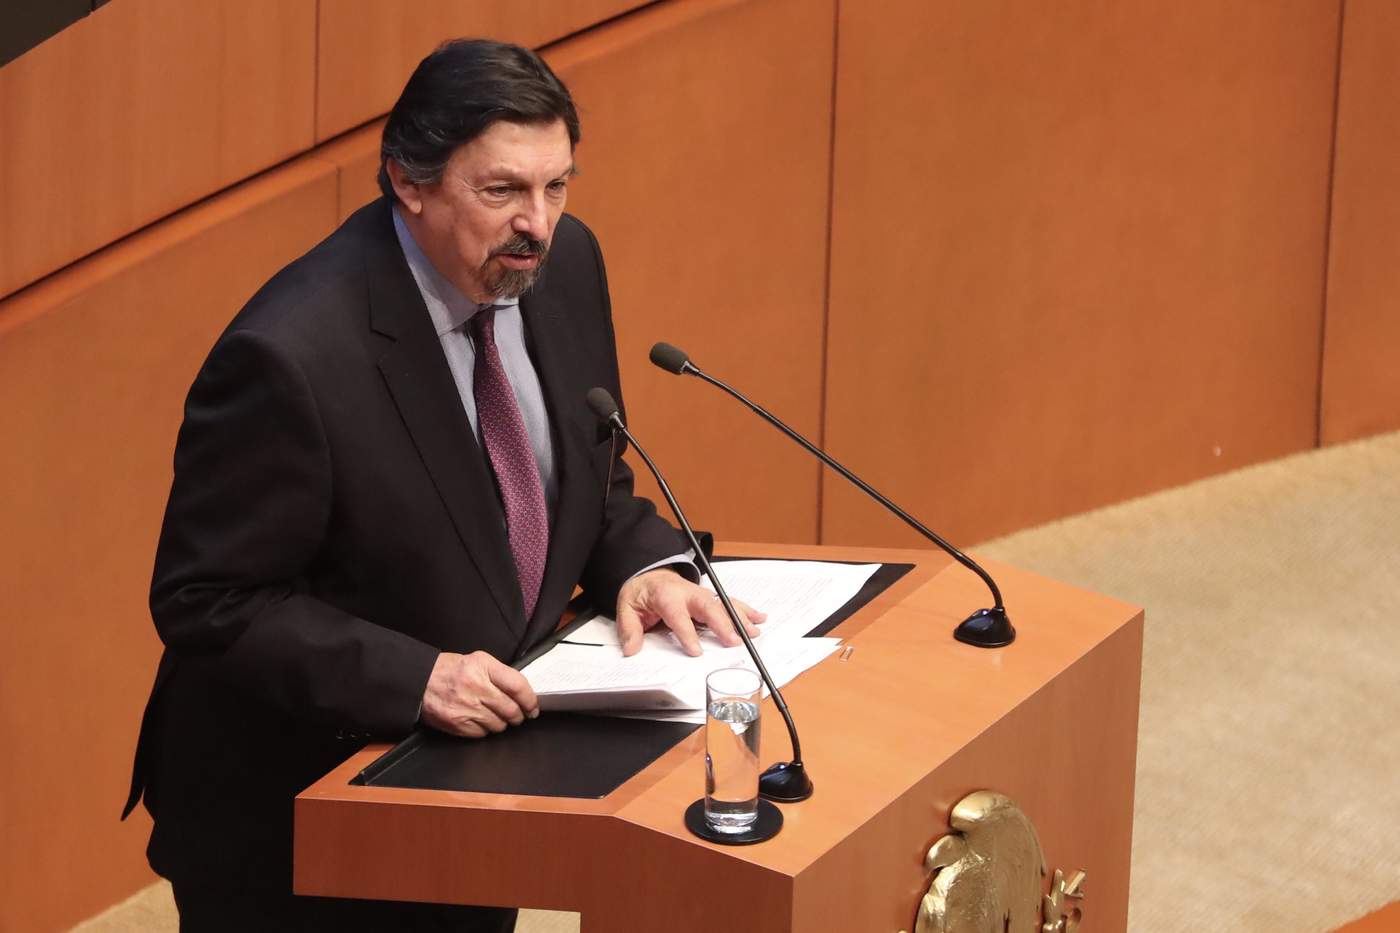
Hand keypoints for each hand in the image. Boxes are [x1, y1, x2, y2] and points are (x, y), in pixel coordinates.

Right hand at [420, 651, 539, 737]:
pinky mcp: (457, 723)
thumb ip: (499, 674)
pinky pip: (482, 733)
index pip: (518, 686)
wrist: (419, 681)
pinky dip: (485, 729)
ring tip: (494, 715)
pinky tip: (479, 720)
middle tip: (517, 715)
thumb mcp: (477, 660)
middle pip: (511, 709)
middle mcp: (475, 686)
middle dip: (518, 715)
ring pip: (499, 725)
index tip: (533, 707)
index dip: (530, 700)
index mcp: (483, 666)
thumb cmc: (450, 669)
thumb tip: (522, 693)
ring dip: (501, 723)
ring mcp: (466, 707)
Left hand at [615, 569, 766, 656]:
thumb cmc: (642, 592)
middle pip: (708, 607)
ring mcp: (701, 594)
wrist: (649, 574)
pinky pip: (729, 602)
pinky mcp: (708, 597)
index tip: (696, 651)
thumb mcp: (627, 607)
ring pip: (723, 604)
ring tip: (753, 630)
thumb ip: (629, 629)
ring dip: (740, 617)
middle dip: (723, 623)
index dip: (687, 633)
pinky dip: (745, 610)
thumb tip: (632, 650)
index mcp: (666, 596)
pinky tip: (759, 618)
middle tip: (734, 641)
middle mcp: (687, 594)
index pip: (678, 615)